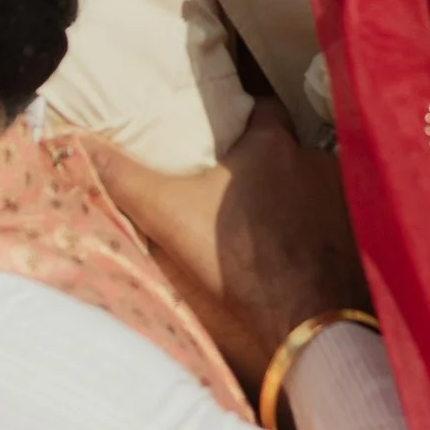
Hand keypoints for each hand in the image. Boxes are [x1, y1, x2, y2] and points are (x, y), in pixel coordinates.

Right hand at [87, 101, 363, 390]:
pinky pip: (336, 224)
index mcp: (272, 144)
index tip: (226, 129)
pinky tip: (299, 255)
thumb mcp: (168, 214)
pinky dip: (319, 234)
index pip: (263, 107)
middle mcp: (316, 162)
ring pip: (313, 188)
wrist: (301, 322)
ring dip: (297, 200)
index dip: (244, 114)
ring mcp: (344, 201)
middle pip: (289, 150)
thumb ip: (123, 177)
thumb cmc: (235, 260)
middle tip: (239, 184)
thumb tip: (73, 142)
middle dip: (269, 163)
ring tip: (268, 224)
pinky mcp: (357, 240)